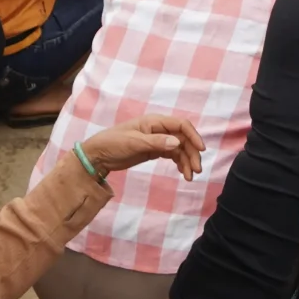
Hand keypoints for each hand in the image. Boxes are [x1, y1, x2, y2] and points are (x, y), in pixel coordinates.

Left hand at [80, 114, 204, 179]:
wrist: (97, 156)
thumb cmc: (113, 144)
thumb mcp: (133, 143)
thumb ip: (156, 142)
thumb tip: (178, 143)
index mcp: (155, 122)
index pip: (181, 125)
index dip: (193, 136)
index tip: (201, 150)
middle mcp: (159, 129)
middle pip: (183, 139)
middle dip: (192, 153)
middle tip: (196, 171)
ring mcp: (157, 140)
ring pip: (179, 148)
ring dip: (187, 161)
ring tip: (190, 176)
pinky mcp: (154, 151)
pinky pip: (172, 155)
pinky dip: (179, 163)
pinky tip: (183, 173)